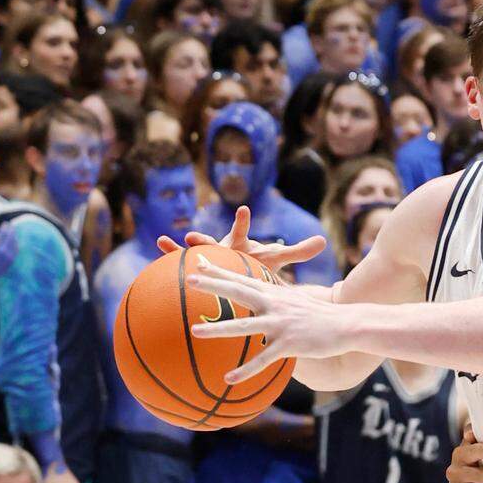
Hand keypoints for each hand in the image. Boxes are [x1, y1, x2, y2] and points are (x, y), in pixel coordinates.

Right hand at [0, 222, 17, 283]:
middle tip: (11, 225)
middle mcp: (2, 250)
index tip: (6, 223)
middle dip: (11, 229)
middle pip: (9, 236)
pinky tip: (14, 240)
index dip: (5, 227)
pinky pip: (16, 249)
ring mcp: (8, 256)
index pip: (2, 233)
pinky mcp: (11, 260)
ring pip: (14, 242)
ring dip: (14, 235)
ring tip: (13, 231)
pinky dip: (16, 243)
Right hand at [157, 206, 325, 274]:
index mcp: (242, 244)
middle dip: (204, 239)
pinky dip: (169, 261)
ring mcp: (208, 257)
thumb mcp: (278, 259)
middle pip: (214, 242)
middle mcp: (222, 247)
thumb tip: (323, 241)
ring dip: (179, 249)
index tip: (244, 209)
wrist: (244, 274)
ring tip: (167, 243)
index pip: (243, 232)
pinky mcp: (199, 268)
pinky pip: (180, 267)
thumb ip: (299, 250)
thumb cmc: (259, 265)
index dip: (243, 222)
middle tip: (192, 235)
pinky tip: (158, 254)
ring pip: (193, 253)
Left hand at [187, 254, 348, 382]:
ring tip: (194, 332)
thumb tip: (263, 297)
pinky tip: (228, 379)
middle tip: (188, 280)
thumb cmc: (319, 315)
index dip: (219, 269)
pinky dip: (245, 370)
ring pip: (244, 326)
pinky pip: (262, 359)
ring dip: (218, 328)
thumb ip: (277, 297)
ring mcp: (280, 324)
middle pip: (238, 291)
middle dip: (213, 285)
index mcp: (273, 293)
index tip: (196, 260)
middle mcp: (274, 305)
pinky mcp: (289, 344)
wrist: (346, 324)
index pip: (241, 278)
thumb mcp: (296, 300)